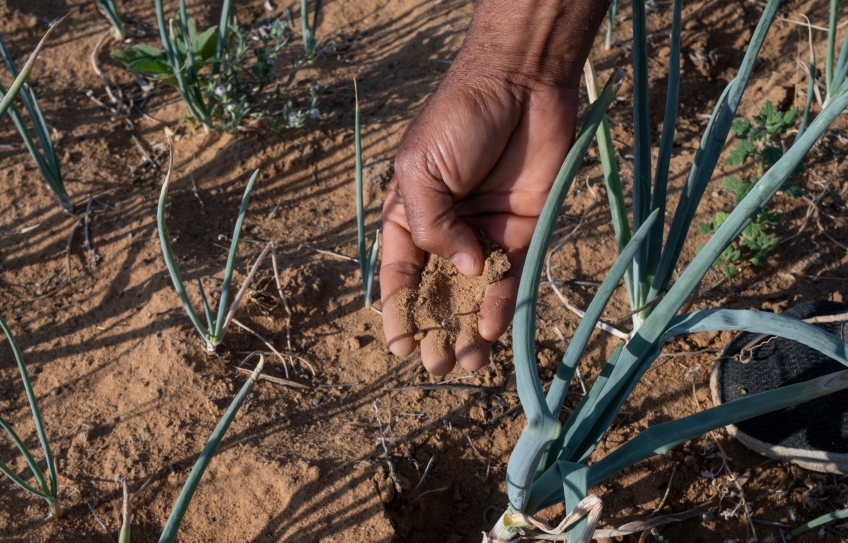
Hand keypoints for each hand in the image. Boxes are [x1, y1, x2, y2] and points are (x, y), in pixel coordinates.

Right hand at [380, 0, 609, 374]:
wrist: (518, 84)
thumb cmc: (456, 120)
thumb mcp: (421, 171)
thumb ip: (431, 227)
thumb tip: (463, 271)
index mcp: (410, 215)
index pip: (400, 275)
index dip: (398, 312)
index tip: (400, 346)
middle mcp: (448, 231)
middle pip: (439, 292)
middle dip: (436, 329)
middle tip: (437, 365)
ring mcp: (486, 233)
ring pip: (476, 294)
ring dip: (469, 328)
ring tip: (466, 361)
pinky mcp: (524, 230)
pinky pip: (512, 275)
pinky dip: (502, 302)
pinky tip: (491, 327)